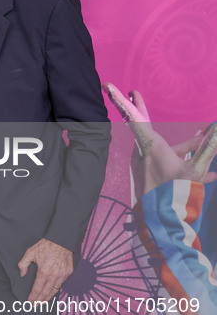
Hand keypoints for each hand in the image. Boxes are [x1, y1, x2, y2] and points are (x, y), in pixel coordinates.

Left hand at [17, 238, 72, 301]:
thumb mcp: (30, 252)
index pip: (37, 288)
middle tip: (36, 305)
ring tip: (43, 302)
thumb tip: (22, 274)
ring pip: (55, 290)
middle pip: (46, 292)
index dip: (33, 296)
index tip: (30, 301)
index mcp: (43, 271)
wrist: (61, 239)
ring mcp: (62, 274)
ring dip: (48, 297)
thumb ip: (23, 264)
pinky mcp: (68, 272)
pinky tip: (52, 291)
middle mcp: (54, 275)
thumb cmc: (46, 245)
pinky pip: (61, 284)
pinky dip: (56, 289)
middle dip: (40, 300)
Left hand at [103, 82, 216, 197]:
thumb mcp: (195, 171)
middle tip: (132, 90)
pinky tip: (209, 172)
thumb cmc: (175, 199)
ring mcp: (144, 165)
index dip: (121, 100)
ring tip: (204, 135)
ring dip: (184, 145)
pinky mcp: (150, 177)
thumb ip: (209, 146)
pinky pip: (166, 163)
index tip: (108, 86)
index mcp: (149, 147)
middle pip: (141, 125)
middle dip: (138, 106)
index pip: (134, 118)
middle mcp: (142, 154)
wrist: (160, 228)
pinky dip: (183, 162)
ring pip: (164, 148)